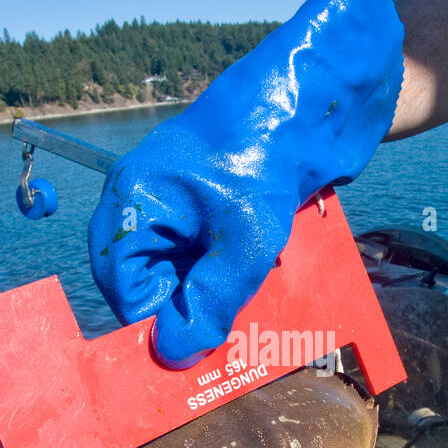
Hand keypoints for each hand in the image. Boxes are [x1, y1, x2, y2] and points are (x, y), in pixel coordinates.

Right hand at [88, 0, 402, 367]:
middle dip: (191, 311)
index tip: (191, 355)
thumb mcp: (241, 242)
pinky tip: (274, 285)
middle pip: (157, 281)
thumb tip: (174, 354)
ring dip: (225, 297)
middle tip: (232, 339)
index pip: (123, 284)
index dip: (153, 322)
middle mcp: (155, 203)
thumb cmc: (269, 151)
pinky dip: (246, 277)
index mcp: (136, 201)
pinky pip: (226, 258)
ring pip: (195, 273)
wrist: (325, 92)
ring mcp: (193, 204)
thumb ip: (206, 302)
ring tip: (259, 310)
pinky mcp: (230, 206)